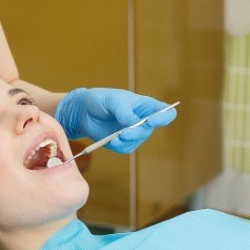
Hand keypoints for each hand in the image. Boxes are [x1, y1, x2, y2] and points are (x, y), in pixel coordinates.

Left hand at [55, 87, 176, 152]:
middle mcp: (143, 120)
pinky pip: (126, 148)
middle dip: (137, 132)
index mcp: (146, 106)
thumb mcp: (112, 101)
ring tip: (114, 137)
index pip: (166, 113)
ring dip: (127, 140)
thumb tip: (134, 124)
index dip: (163, 118)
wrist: (83, 112)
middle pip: (149, 130)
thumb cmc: (100, 100)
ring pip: (138, 141)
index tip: (151, 120)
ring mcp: (134, 133)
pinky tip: (111, 140)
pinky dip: (119, 145)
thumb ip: (124, 112)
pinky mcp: (123, 143)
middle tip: (124, 132)